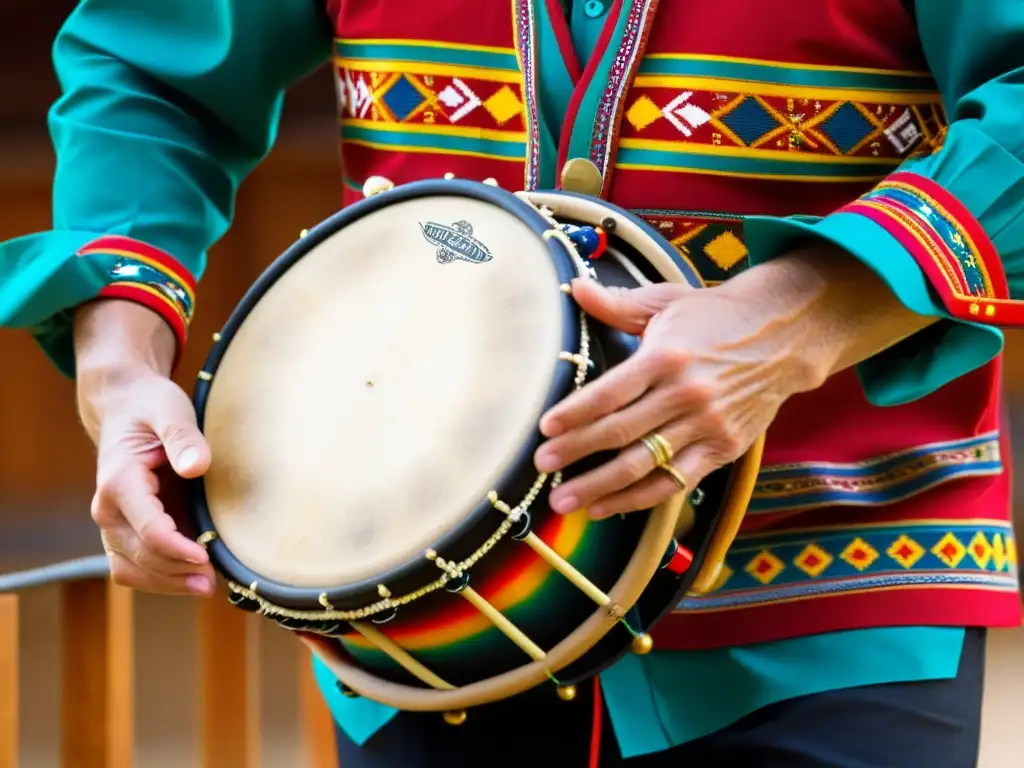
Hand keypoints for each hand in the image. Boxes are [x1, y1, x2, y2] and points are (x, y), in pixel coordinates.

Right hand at [75, 300, 214, 595]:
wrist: (126, 408)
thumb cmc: (152, 407)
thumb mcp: (171, 411)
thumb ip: (184, 438)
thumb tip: (196, 467)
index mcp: (120, 482)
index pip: (148, 530)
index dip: (178, 549)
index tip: (207, 557)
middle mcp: (108, 509)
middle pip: (140, 557)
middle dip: (176, 573)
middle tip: (215, 581)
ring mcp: (113, 523)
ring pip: (131, 570)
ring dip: (167, 583)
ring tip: (206, 586)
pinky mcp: (123, 530)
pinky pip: (134, 566)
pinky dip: (160, 577)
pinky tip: (191, 577)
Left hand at [534, 243, 935, 518]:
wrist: (785, 336)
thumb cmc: (715, 317)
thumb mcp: (667, 302)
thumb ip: (617, 303)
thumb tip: (573, 287)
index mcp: (666, 356)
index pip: (610, 392)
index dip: (575, 413)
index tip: (544, 429)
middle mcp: (685, 394)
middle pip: (620, 432)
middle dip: (576, 452)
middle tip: (541, 465)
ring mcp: (706, 425)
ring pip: (643, 465)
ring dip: (599, 486)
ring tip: (563, 501)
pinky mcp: (723, 449)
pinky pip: (673, 482)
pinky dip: (637, 499)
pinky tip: (605, 507)